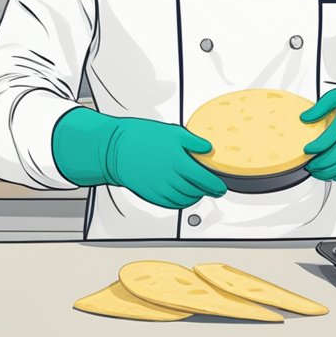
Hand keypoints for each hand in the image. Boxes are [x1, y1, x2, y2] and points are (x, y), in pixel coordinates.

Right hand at [52, 107, 227, 208]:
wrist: (114, 148)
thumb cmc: (140, 137)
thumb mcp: (171, 131)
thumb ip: (193, 141)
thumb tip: (208, 148)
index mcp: (177, 160)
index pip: (204, 179)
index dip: (215, 186)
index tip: (221, 187)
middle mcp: (169, 177)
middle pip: (196, 190)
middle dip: (208, 191)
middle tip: (214, 189)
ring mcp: (159, 188)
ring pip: (184, 200)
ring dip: (195, 197)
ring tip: (199, 192)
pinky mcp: (150, 195)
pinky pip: (171, 204)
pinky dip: (181, 203)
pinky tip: (184, 197)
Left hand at [300, 87, 335, 181]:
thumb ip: (322, 105)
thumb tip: (305, 117)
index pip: (327, 139)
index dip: (314, 148)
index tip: (307, 150)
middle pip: (335, 157)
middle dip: (319, 165)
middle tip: (310, 165)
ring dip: (328, 173)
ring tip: (318, 172)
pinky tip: (334, 175)